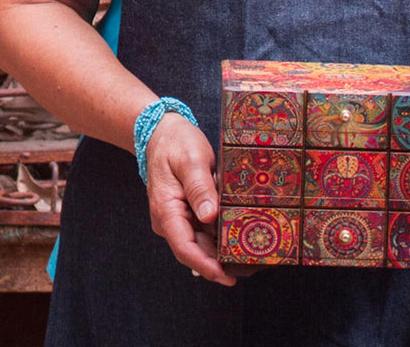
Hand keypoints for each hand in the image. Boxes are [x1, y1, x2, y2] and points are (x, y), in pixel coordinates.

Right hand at [146, 112, 236, 285]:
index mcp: (166, 211)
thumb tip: (209, 216)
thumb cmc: (175, 143)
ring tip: (247, 254)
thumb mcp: (190, 160)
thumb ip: (199, 188)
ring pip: (200, 241)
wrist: (162, 131)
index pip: (185, 249)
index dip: (206, 266)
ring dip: (220, 249)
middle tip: (248, 267)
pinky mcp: (186, 211)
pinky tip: (237, 234)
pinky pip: (202, 229)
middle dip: (218, 262)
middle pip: (194, 250)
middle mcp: (169, 220)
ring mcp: (177, 217)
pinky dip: (218, 234)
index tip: (227, 277)